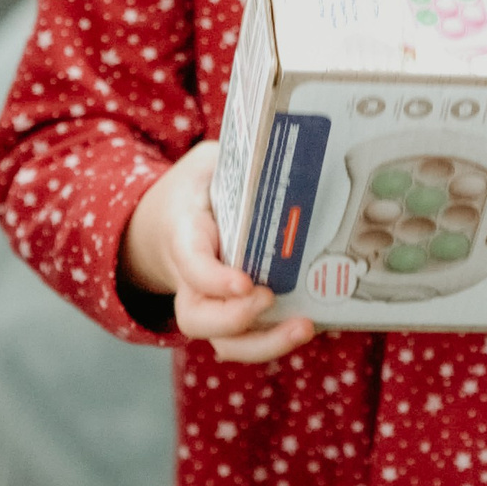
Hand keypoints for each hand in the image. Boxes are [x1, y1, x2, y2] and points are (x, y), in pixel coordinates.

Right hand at [122, 142, 318, 361]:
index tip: (245, 282)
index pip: (191, 263)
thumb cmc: (197, 189)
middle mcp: (190, 281)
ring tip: (304, 327)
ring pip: (225, 342)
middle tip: (269, 299)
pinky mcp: (236, 316)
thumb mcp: (208, 163)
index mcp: (183, 236)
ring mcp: (211, 305)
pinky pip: (249, 340)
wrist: (172, 221)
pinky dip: (278, 339)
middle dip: (234, 318)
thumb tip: (283, 143)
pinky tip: (314, 323)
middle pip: (197, 318)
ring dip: (264, 343)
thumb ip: (236, 160)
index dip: (214, 279)